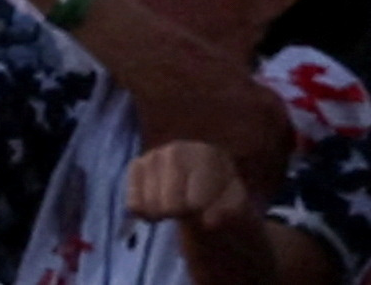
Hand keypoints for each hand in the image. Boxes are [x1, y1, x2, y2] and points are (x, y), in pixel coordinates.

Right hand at [126, 140, 259, 232]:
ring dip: (164, 215)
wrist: (206, 185)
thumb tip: (209, 221)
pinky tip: (159, 205)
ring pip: (150, 206)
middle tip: (190, 208)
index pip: (195, 203)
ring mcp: (153, 155)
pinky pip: (133, 204)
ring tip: (176, 206)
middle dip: (181, 214)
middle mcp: (176, 149)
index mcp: (206, 155)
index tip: (209, 208)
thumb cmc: (223, 195)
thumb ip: (230, 211)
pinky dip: (146, 213)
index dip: (202, 214)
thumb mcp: (236, 205)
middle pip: (170, 205)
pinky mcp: (136, 166)